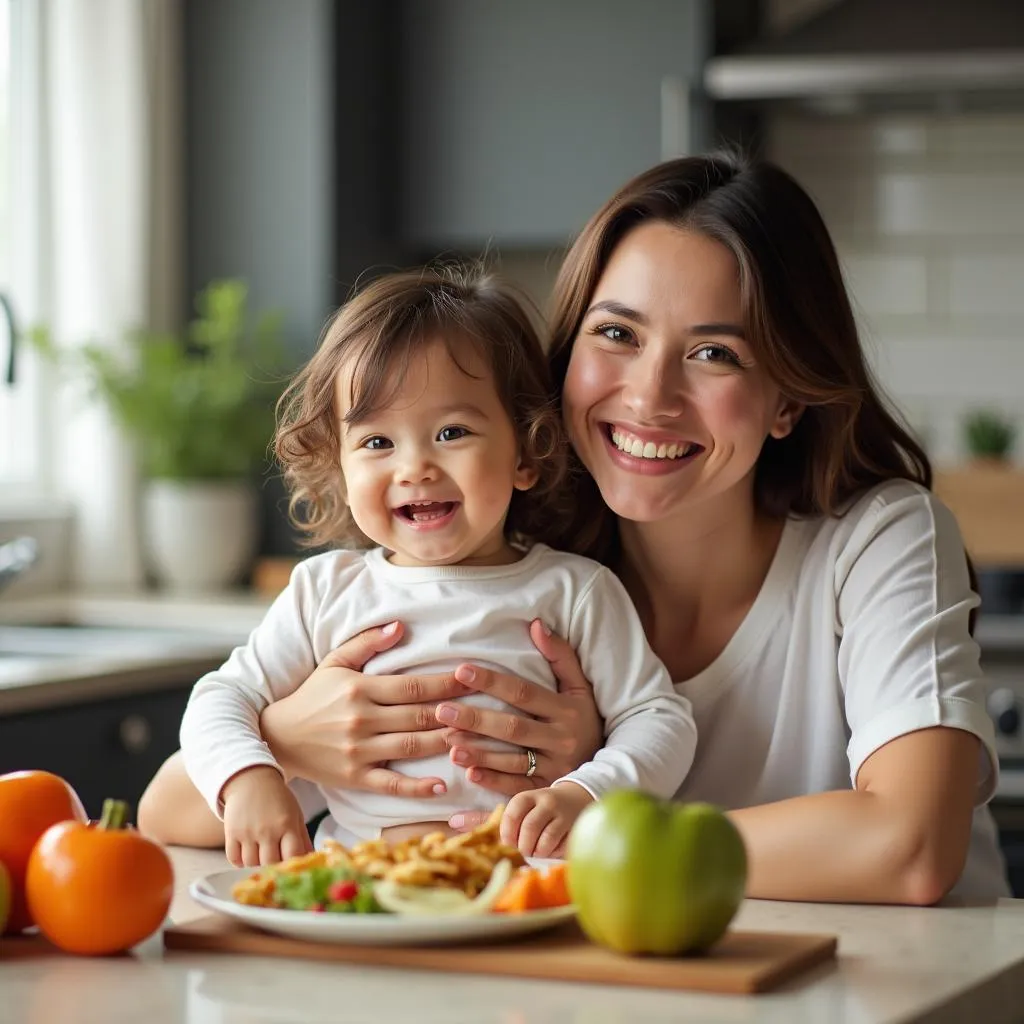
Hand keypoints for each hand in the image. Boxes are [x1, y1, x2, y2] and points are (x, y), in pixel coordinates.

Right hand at [222, 766, 312, 866]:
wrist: (251, 780)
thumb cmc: (277, 798)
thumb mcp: (295, 813)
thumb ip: (303, 837)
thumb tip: (311, 859)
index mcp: (287, 824)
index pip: (292, 855)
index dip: (293, 865)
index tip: (291, 865)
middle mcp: (267, 829)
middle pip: (270, 863)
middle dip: (273, 865)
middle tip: (274, 860)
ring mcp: (248, 831)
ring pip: (251, 863)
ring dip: (256, 863)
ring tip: (260, 853)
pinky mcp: (231, 832)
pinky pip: (234, 859)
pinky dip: (239, 861)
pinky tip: (247, 852)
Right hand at [259, 621, 471, 797]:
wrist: (278, 737)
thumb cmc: (313, 695)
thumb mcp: (335, 662)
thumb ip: (367, 642)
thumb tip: (401, 625)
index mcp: (359, 688)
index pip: (412, 686)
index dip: (445, 682)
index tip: (472, 678)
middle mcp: (361, 719)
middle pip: (418, 715)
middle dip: (455, 712)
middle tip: (488, 709)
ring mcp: (359, 751)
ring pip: (412, 746)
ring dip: (446, 743)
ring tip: (477, 740)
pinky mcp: (356, 778)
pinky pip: (392, 784)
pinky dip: (418, 786)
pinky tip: (444, 784)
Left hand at [443, 619, 601, 830]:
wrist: (611, 764)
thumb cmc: (586, 719)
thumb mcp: (580, 687)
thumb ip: (560, 655)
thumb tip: (536, 625)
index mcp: (566, 709)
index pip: (524, 692)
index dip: (492, 681)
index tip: (462, 671)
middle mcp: (561, 738)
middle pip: (513, 727)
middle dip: (476, 718)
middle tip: (442, 709)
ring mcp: (555, 766)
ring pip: (513, 760)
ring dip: (479, 752)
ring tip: (449, 740)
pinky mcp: (549, 788)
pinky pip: (519, 786)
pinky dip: (494, 781)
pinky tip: (469, 773)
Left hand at [501, 782, 593, 857]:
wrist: (573, 800)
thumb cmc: (541, 809)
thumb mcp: (526, 808)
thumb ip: (514, 823)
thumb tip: (506, 846)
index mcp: (529, 797)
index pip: (512, 815)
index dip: (507, 834)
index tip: (509, 843)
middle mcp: (546, 803)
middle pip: (530, 827)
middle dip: (523, 846)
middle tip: (523, 853)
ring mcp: (563, 815)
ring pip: (547, 839)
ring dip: (538, 852)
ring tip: (536, 854)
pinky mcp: (575, 828)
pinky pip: (562, 846)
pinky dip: (553, 853)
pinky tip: (550, 851)